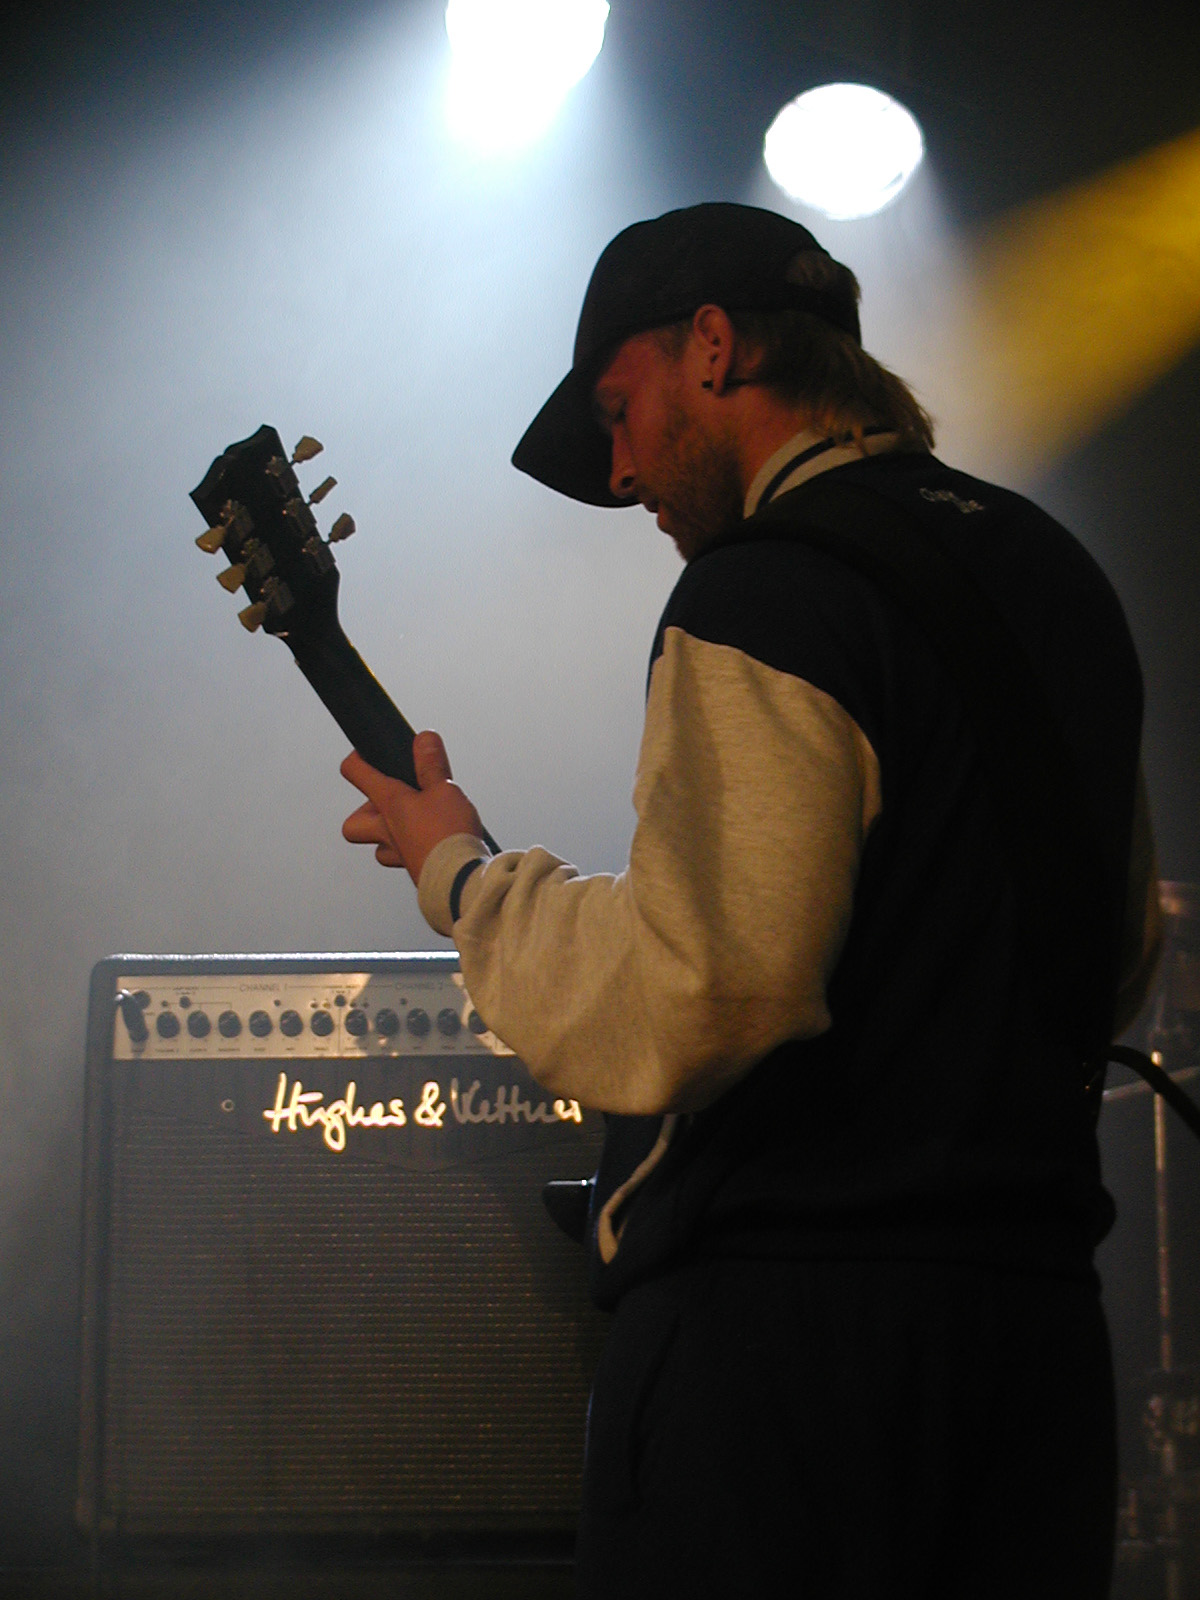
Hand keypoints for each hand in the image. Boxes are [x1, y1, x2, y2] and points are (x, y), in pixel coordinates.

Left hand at [341, 731, 484, 884]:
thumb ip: (432, 764)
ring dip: (387, 835)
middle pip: (352, 823)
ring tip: (413, 823)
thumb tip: (423, 739)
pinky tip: (430, 844)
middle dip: (365, 812)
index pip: (356, 773)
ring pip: (377, 846)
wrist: (461, 881)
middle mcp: (386, 830)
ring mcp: (398, 853)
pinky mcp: (415, 871)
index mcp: (389, 803)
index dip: (357, 760)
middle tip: (390, 802)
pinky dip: (411, 851)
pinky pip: (402, 860)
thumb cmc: (448, 834)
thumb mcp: (445, 788)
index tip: (367, 755)